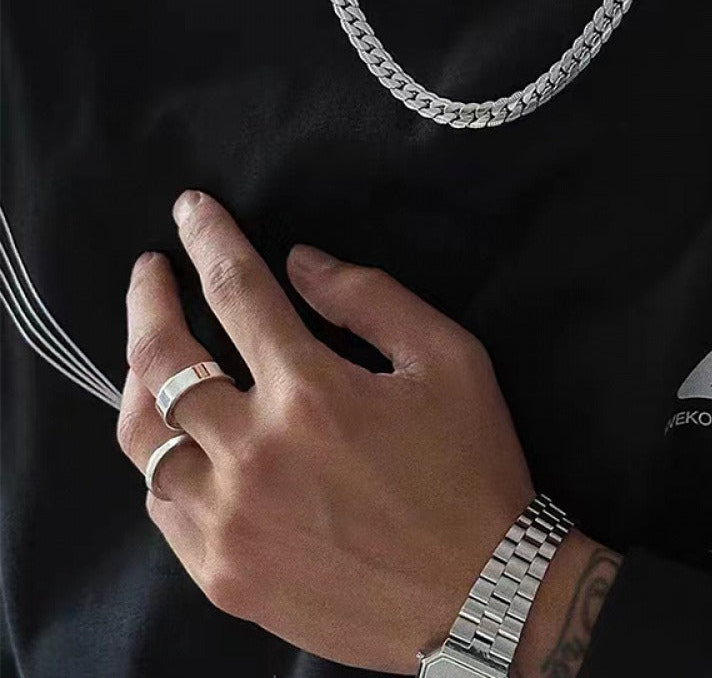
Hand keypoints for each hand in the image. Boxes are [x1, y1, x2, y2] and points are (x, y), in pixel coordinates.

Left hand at [116, 188, 537, 672]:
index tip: (191, 210)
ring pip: (144, 438)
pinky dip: (162, 459)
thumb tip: (299, 263)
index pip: (237, 291)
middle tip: (150, 270)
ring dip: (139, 380)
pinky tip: (180, 440)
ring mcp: (229, 522)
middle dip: (148, 298)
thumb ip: (370, 299)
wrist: (481, 594)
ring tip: (152, 352)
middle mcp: (254, 455)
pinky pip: (162, 505)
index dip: (209, 239)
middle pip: (164, 360)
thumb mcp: (448, 359)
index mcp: (312, 393)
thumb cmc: (471, 468)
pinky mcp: (224, 575)